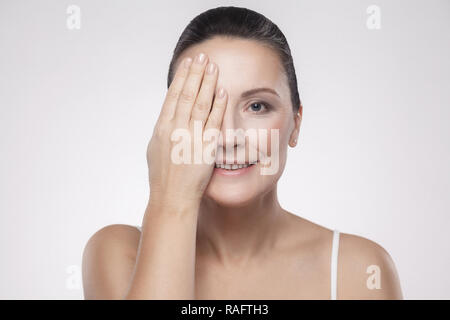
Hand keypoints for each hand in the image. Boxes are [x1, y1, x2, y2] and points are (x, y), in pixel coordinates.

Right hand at [146, 52, 226, 206]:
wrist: (171, 198)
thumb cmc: (163, 177)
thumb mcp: (155, 149)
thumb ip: (163, 130)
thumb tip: (168, 115)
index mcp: (161, 128)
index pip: (173, 96)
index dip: (182, 78)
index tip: (188, 63)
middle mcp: (174, 129)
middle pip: (186, 94)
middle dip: (195, 73)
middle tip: (202, 56)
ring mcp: (190, 138)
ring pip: (200, 103)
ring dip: (207, 83)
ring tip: (213, 66)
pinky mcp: (205, 148)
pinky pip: (213, 122)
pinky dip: (218, 106)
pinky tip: (222, 91)